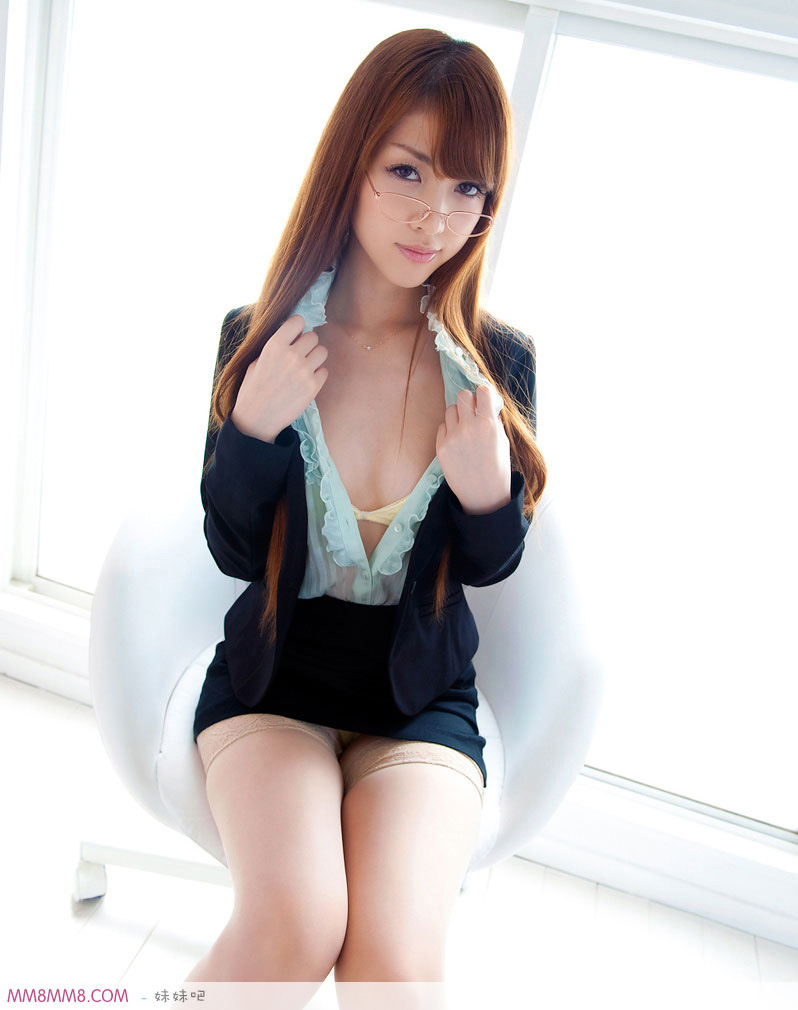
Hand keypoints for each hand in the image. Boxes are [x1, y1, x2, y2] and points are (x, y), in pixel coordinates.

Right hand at [231, 314, 328, 441]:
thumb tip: (294, 334)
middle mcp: (291, 356)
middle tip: (299, 354)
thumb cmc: (253, 388)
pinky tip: (306, 381)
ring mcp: (304, 371)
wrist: (257, 419)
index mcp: (274, 346)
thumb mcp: (257, 361)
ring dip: (315, 357)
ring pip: (322, 351)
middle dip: (307, 344)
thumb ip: (276, 346)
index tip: (294, 336)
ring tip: (304, 366)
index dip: (297, 327)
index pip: (298, 321)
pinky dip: (317, 374)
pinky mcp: (313, 387)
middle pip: (313, 336)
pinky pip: (324, 371)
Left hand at [435, 384, 511, 513]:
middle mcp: (469, 428)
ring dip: (458, 414)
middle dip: (469, 401)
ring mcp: (453, 437)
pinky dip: (449, 430)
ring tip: (464, 428)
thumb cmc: (497, 468)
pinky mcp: (441, 447)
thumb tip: (485, 403)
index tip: (484, 401)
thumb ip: (493, 421)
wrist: (483, 495)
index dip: (484, 395)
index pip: (482, 392)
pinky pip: (442, 426)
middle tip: (472, 411)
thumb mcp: (502, 441)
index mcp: (488, 425)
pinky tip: (457, 441)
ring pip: (450, 409)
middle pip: (463, 396)